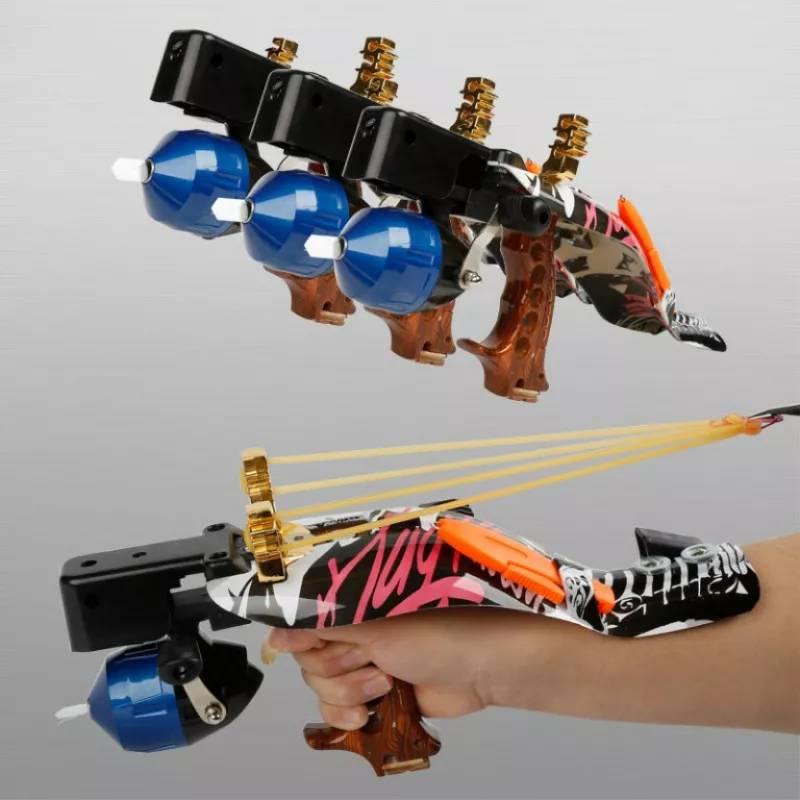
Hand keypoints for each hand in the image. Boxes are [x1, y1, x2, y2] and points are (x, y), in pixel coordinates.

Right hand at [265, 608, 542, 729]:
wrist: (484, 666)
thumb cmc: (443, 627)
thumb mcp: (374, 623)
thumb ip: (322, 625)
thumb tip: (276, 631)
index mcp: (351, 601)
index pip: (300, 618)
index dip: (298, 635)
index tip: (303, 644)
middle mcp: (354, 629)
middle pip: (307, 659)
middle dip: (337, 666)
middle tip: (369, 656)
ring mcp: (365, 662)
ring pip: (321, 688)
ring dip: (352, 690)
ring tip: (387, 678)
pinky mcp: (375, 694)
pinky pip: (338, 712)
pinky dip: (352, 714)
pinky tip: (376, 707)